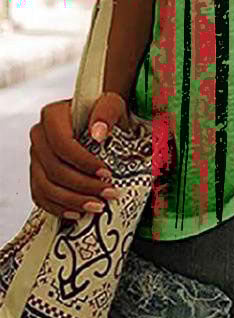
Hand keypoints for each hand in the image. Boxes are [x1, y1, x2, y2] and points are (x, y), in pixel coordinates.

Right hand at [29, 92, 128, 219]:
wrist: (98, 121)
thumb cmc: (103, 113)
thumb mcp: (111, 105)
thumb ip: (106, 113)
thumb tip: (97, 133)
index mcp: (52, 116)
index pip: (62, 144)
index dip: (83, 162)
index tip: (106, 173)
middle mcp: (39, 137)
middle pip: (54, 169)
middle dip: (83, 186)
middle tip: (108, 193)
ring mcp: (36, 157)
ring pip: (46, 187)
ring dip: (73, 201)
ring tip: (98, 206)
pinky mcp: (38, 174)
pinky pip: (41, 197)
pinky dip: (59, 208)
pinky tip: (78, 212)